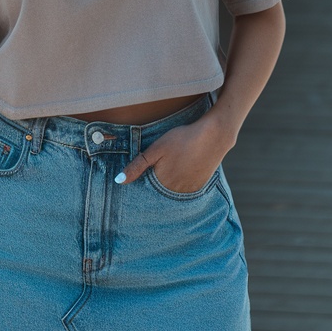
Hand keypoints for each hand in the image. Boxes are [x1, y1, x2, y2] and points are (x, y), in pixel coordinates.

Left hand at [114, 113, 234, 193]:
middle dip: (153, 189)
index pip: (145, 193)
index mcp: (162, 183)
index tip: (137, 184)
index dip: (141, 187)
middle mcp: (175, 191)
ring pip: (171, 193)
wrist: (213, 136)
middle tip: (155, 175)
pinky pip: (184, 191)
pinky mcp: (199, 186)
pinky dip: (179, 185)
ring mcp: (188, 190)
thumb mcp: (156, 149)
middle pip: (158, 194)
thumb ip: (137, 166)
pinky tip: (180, 172)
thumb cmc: (182, 139)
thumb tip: (118, 181)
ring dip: (166, 188)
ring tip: (168, 172)